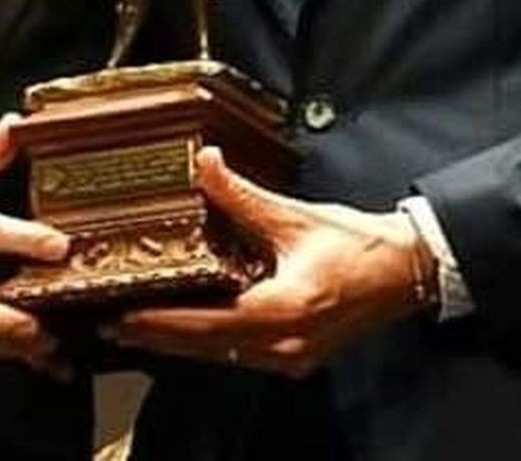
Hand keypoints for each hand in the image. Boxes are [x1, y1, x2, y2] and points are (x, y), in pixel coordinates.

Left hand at [104, 147, 436, 377]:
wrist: (407, 270)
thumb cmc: (358, 245)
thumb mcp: (294, 217)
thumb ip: (243, 196)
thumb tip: (205, 164)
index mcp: (279, 311)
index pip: (202, 325)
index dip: (158, 323)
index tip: (121, 317)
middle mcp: (281, 344)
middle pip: (205, 348)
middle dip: (158, 338)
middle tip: (114, 325)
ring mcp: (290, 355)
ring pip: (222, 354)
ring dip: (183, 341)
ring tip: (142, 325)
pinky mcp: (297, 354)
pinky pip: (243, 352)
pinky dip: (213, 340)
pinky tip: (194, 324)